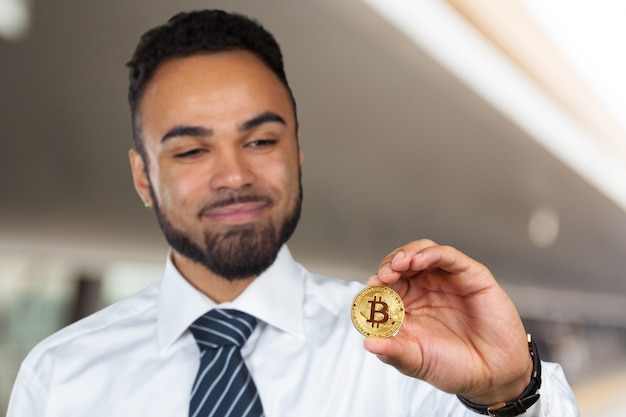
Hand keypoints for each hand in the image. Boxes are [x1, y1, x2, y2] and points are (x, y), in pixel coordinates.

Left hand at [364, 239, 532, 404]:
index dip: (378, 281)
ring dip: (408, 254)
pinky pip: (448, 256)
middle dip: (390, 264)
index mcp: (408, 305)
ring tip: (400, 265)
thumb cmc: (455, 367)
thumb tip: (368, 343)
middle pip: (402, 262)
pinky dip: (432, 253)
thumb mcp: (416, 361)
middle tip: (385, 274)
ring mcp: (447, 280)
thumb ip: (393, 352)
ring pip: (422, 252)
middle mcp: (425, 289)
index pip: (387, 283)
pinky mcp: (470, 276)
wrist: (493, 377)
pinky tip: (419, 260)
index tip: (371, 286)